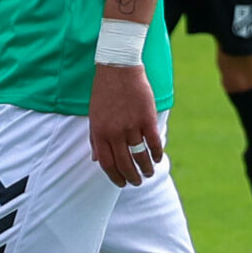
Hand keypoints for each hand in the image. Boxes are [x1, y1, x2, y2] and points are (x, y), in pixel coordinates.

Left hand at [88, 62, 163, 185]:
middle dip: (131, 177)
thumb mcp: (93, 116)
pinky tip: (157, 159)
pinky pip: (153, 142)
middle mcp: (114, 132)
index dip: (114, 176)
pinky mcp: (146, 118)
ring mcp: (131, 126)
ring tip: (148, 173)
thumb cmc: (104, 92)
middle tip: (137, 182)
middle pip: (124, 163)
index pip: (106, 163)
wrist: (117, 69)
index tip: (121, 183)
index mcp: (99, 132)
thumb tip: (96, 159)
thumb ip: (95, 139)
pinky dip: (156, 153)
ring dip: (145, 168)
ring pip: (140, 156)